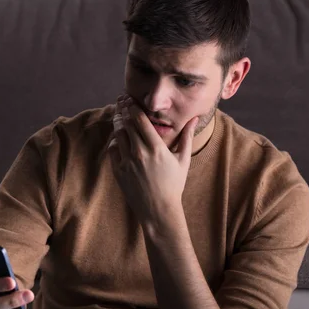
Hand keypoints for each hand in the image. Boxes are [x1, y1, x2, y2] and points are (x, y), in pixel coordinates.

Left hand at [109, 95, 197, 222]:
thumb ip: (186, 136)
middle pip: (126, 123)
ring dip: (117, 122)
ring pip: (118, 134)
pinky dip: (114, 141)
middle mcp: (140, 153)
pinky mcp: (119, 171)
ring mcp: (127, 162)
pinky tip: (118, 136)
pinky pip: (112, 149)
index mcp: (157, 148)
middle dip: (122, 109)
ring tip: (118, 115)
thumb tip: (195, 118)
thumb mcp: (183, 160)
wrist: (158, 209)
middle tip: (121, 100)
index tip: (130, 98)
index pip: (140, 119)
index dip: (133, 106)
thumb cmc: (173, 184)